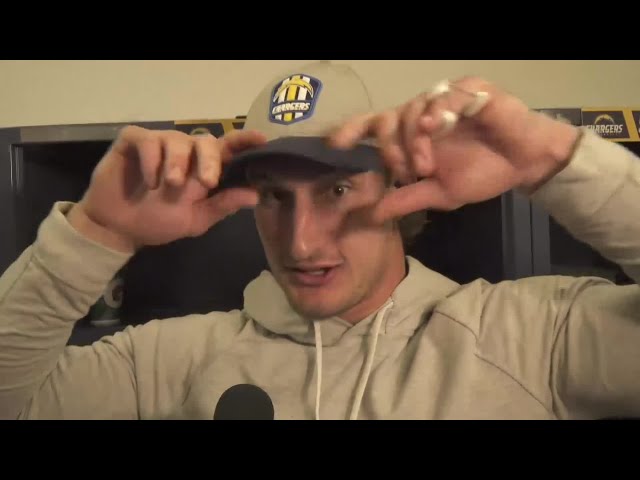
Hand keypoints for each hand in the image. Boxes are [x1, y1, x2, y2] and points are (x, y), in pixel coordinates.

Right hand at [69, 126, 266, 252]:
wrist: (118, 228)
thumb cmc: (158, 221)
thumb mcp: (195, 219)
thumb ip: (223, 205)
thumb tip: (255, 196)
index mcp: (204, 167)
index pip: (228, 149)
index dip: (245, 141)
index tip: (261, 139)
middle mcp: (185, 151)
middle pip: (205, 141)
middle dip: (209, 160)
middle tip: (206, 182)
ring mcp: (159, 143)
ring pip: (176, 139)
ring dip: (177, 163)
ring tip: (169, 185)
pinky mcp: (134, 140)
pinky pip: (148, 140)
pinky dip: (151, 159)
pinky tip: (150, 180)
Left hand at [329, 76, 580, 222]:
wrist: (525, 164)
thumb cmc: (483, 172)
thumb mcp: (439, 193)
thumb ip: (406, 199)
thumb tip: (371, 214)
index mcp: (412, 134)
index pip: (375, 126)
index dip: (353, 130)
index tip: (334, 144)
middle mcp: (423, 113)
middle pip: (387, 118)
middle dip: (388, 146)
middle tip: (403, 171)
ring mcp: (445, 99)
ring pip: (412, 108)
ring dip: (413, 140)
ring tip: (426, 166)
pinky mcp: (470, 90)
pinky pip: (444, 96)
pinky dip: (436, 113)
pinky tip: (436, 128)